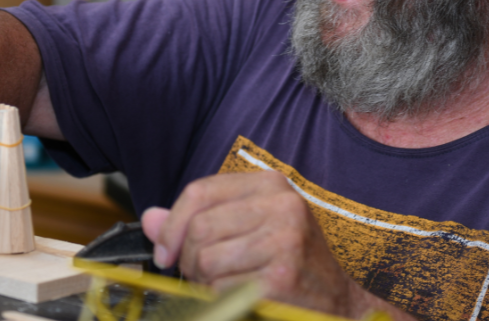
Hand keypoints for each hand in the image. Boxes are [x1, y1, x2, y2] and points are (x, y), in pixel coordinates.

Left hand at [142, 171, 392, 316]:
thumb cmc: (288, 265)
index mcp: (271, 185)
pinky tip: (243, 296)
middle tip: (201, 273)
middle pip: (198, 228)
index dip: (170, 225)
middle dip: (187, 258)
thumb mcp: (246, 229)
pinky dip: (220, 297)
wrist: (339, 303)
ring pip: (205, 258)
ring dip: (203, 280)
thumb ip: (197, 221)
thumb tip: (149, 219)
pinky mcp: (281, 276)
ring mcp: (285, 240)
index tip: (164, 250)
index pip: (198, 193)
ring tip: (225, 283)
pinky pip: (220, 286)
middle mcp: (283, 206)